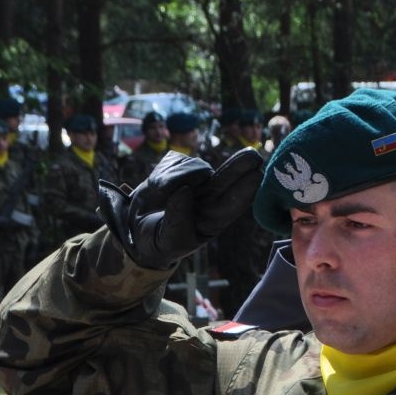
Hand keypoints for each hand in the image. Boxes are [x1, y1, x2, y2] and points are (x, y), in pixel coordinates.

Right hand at [97, 148, 262, 268]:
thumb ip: (177, 218)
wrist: (138, 226)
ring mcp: (197, 180)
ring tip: (160, 199)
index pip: (233, 203)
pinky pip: (175, 161)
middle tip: (254, 155)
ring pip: (193, 169)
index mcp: (215, 219)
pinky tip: (158, 188)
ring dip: (172, 180)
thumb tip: (184, 191)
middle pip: (228, 178)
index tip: (257, 176)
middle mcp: (211, 198)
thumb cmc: (161, 239)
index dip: (245, 189)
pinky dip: (162, 173)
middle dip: (240, 166)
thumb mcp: (169, 239)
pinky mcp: (181, 166)